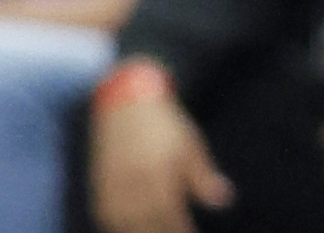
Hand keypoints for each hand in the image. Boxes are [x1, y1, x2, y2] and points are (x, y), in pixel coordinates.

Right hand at [92, 84, 231, 232]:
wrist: (126, 103)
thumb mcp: (191, 146)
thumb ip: (204, 178)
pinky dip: (120, 228)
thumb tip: (223, 201)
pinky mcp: (100, 187)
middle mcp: (134, 186)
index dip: (182, 231)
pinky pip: (107, 219)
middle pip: (148, 227)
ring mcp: (113, 188)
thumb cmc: (164, 125)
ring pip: (126, 226)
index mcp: (159, 176)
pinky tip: (132, 229)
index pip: (171, 217)